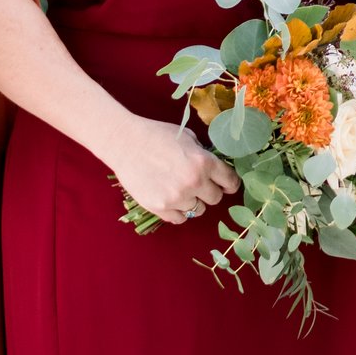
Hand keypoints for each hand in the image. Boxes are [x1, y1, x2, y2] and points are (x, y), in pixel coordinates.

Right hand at [105, 114, 237, 224]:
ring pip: (198, 210)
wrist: (125, 143)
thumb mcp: (187, 137)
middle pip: (215, 198)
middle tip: (199, 185)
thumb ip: (203, 153)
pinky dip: (179, 211)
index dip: (230, 183)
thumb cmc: (156, 135)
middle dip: (210, 191)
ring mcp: (177, 198)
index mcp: (203, 162)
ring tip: (181, 190)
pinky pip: (180, 219)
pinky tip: (172, 200)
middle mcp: (194, 182)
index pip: (230, 181)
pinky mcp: (160, 208)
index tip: (226, 185)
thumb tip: (214, 166)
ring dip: (193, 201)